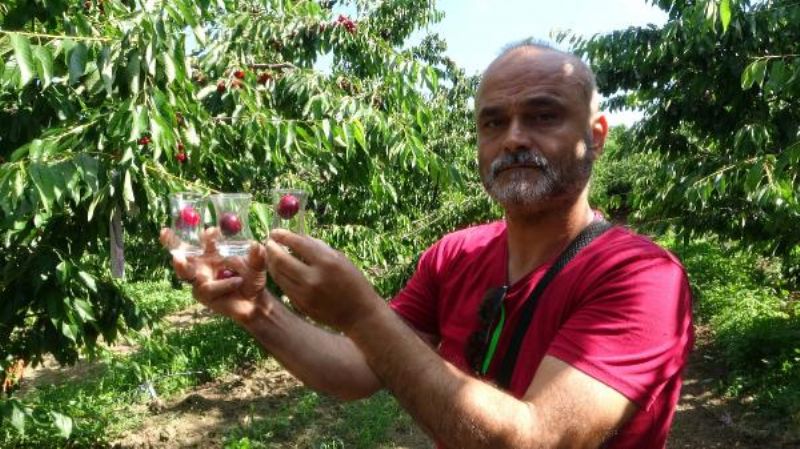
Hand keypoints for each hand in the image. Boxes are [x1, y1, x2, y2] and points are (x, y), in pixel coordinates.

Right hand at [160, 227, 274, 324]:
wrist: (254, 302)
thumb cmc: (252, 279)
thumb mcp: (257, 266)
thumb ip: (257, 256)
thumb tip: (256, 245)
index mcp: (212, 252)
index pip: (202, 239)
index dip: (203, 234)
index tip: (211, 229)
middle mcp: (202, 264)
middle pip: (182, 252)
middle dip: (171, 242)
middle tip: (165, 232)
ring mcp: (199, 279)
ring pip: (185, 272)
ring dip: (181, 265)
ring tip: (177, 259)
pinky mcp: (203, 294)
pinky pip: (208, 287)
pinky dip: (224, 284)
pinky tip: (237, 281)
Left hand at [265, 229, 381, 332]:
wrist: (360, 314)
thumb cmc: (354, 283)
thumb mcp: (341, 260)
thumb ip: (320, 249)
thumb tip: (299, 238)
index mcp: (327, 262)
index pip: (298, 244)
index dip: (284, 236)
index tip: (275, 232)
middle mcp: (313, 278)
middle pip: (282, 259)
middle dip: (271, 249)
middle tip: (268, 243)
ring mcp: (305, 293)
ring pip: (278, 274)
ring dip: (272, 262)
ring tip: (271, 255)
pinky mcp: (301, 305)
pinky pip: (284, 286)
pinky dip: (279, 276)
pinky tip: (280, 270)